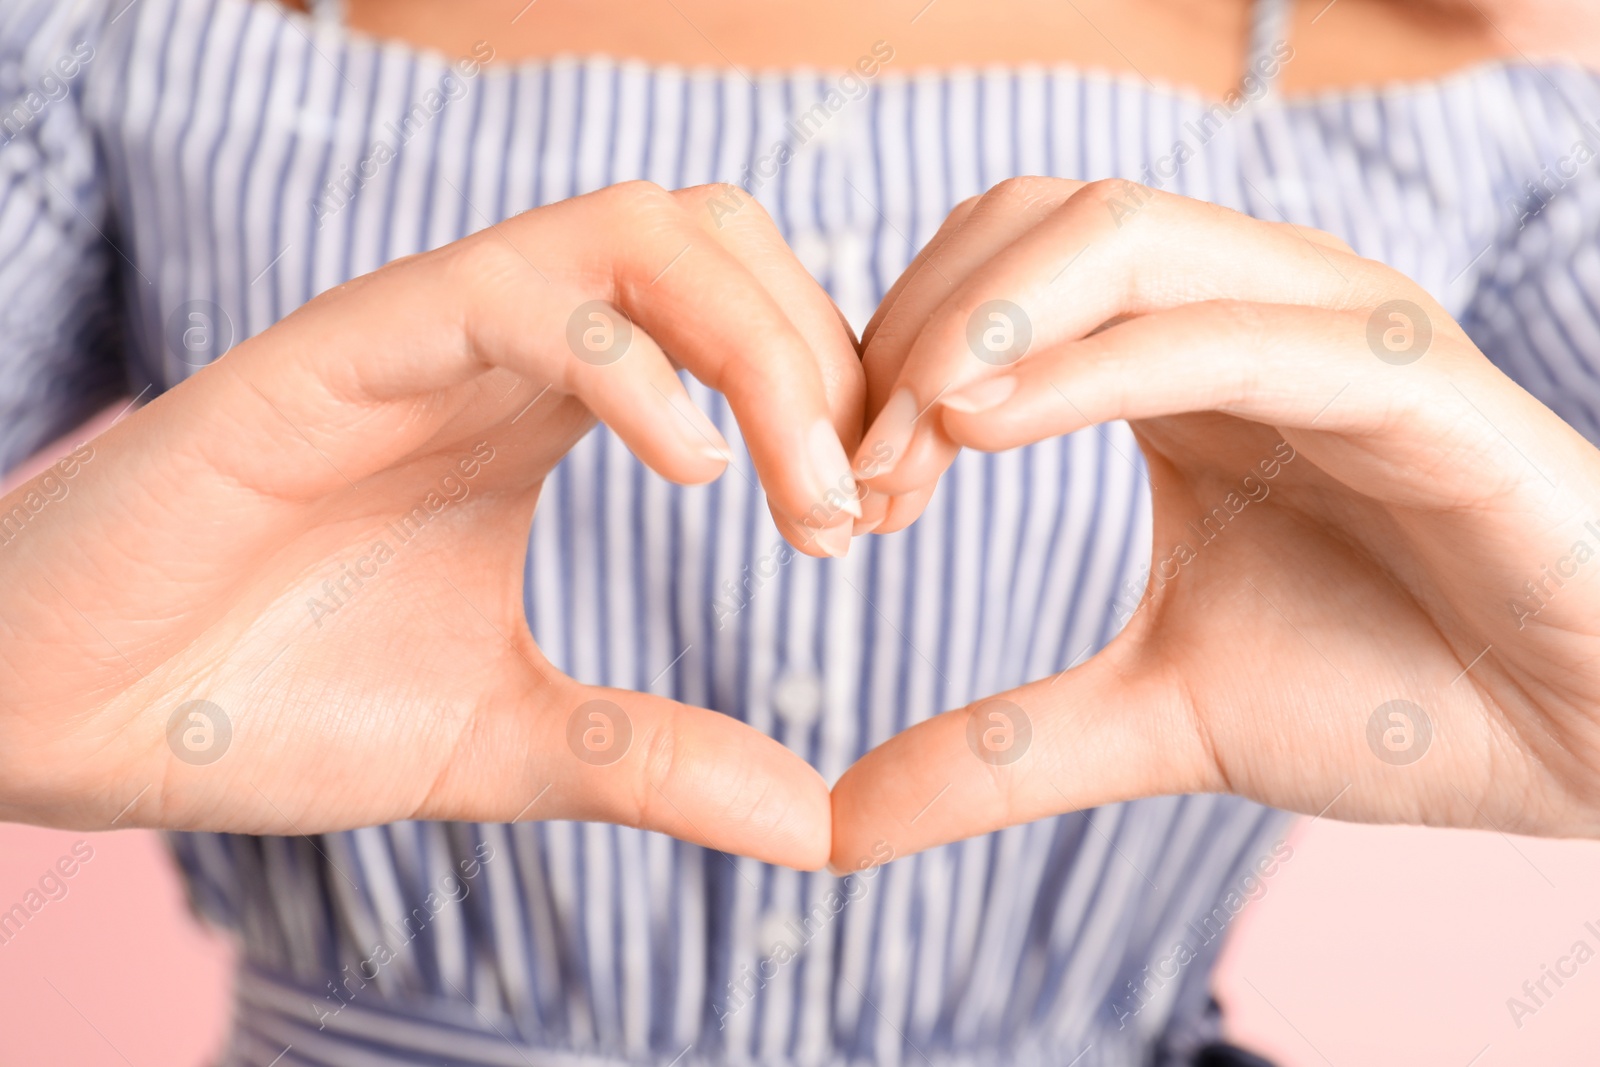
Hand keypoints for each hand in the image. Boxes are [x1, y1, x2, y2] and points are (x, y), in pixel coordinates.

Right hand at [0, 181, 863, 869]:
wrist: (71, 719)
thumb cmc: (270, 707)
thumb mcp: (507, 743)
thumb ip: (654, 762)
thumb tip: (817, 828)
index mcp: (548, 408)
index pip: (741, 315)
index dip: (836, 396)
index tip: (872, 526)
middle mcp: (501, 345)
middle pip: (723, 240)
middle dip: (829, 356)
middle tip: (858, 511)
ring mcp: (424, 335)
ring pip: (643, 229)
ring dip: (762, 346)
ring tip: (803, 494)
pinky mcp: (338, 351)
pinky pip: (519, 292)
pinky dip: (633, 363)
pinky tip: (689, 475)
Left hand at [831, 177, 1599, 867]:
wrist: (1577, 740)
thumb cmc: (1388, 696)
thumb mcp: (1152, 718)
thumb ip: (998, 753)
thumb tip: (836, 825)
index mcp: (1177, 362)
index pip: (994, 276)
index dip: (891, 362)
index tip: (840, 496)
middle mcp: (1244, 310)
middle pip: (1032, 221)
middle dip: (914, 332)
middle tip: (859, 478)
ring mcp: (1326, 326)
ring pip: (1117, 237)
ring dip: (978, 329)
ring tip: (903, 448)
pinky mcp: (1404, 375)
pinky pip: (1228, 332)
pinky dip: (1090, 365)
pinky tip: (979, 426)